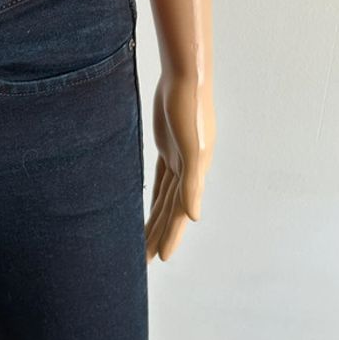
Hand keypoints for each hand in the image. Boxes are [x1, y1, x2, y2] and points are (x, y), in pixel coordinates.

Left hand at [145, 69, 215, 262]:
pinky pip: (160, 180)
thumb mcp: (192, 150)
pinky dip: (155, 196)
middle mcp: (189, 171)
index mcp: (196, 175)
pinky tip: (148, 208)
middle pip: (171, 212)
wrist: (185, 78)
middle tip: (143, 261)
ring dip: (155, 219)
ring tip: (142, 242)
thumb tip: (194, 218)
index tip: (160, 259)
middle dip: (159, 235)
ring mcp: (178, 159)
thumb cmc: (189, 110)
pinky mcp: (166, 147)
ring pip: (165, 198)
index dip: (171, 236)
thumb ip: (192, 184)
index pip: (181, 214)